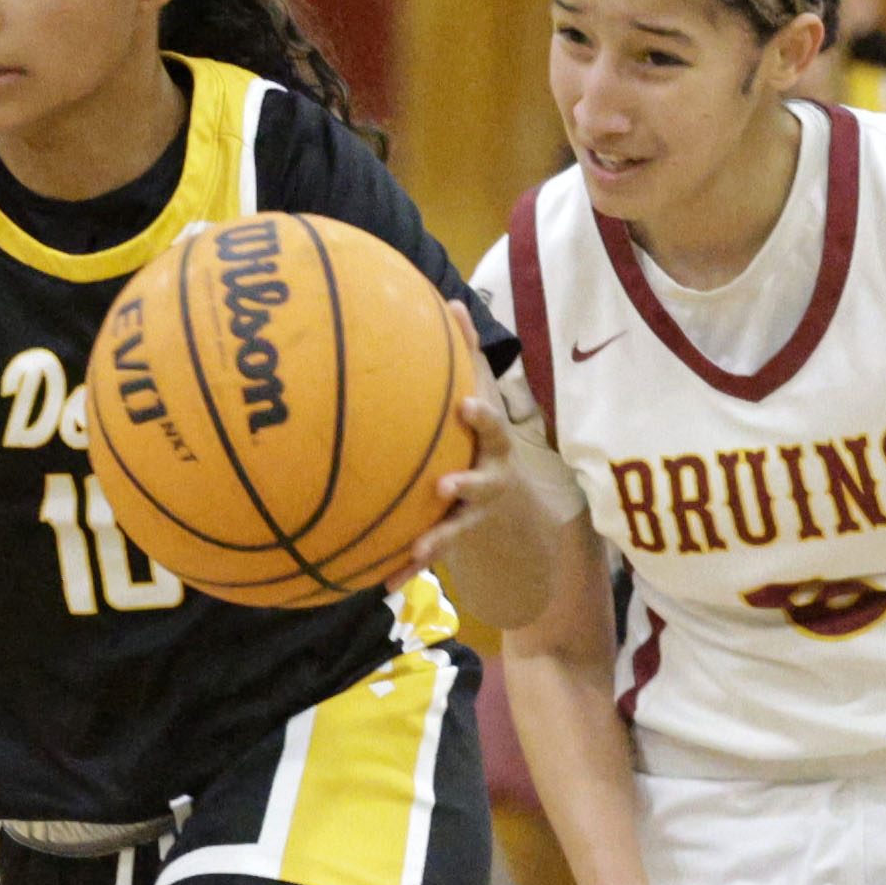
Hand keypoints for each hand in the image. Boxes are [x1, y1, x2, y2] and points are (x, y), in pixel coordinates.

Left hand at [388, 310, 520, 585]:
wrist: (506, 493)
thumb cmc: (479, 431)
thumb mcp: (477, 390)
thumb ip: (464, 353)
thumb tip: (449, 299)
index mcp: (493, 443)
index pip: (491, 427)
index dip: (482, 417)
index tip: (465, 407)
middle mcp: (488, 480)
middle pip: (482, 484)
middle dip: (466, 486)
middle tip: (446, 485)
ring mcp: (472, 514)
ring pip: (456, 529)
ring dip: (437, 539)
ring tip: (417, 549)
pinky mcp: (453, 538)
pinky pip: (427, 556)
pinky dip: (405, 570)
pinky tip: (379, 585)